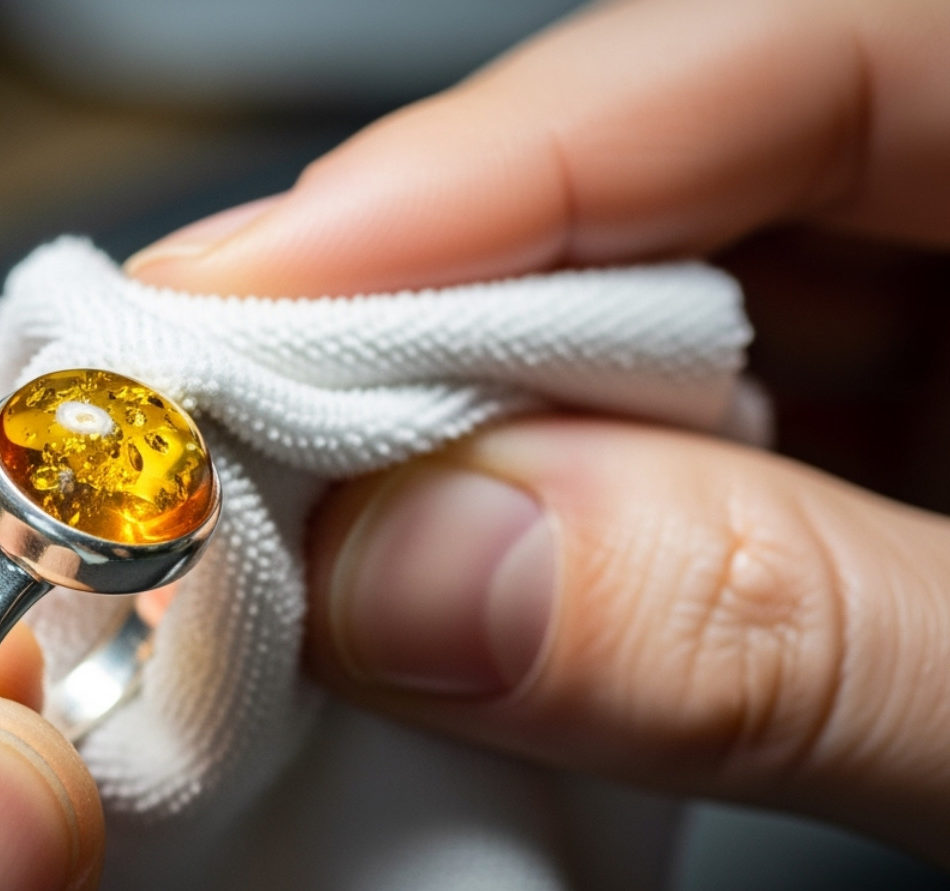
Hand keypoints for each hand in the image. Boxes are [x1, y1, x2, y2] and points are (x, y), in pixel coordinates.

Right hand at [128, 0, 949, 863]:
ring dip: (447, 453)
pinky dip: (521, 540)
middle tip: (206, 435)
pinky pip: (649, 455)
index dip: (479, 168)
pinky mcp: (854, 474)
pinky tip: (425, 603)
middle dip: (421, 326)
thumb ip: (783, 634)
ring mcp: (926, 353)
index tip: (232, 298)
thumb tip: (424, 580)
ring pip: (620, 335)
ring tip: (285, 544)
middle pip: (647, 196)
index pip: (766, 62)